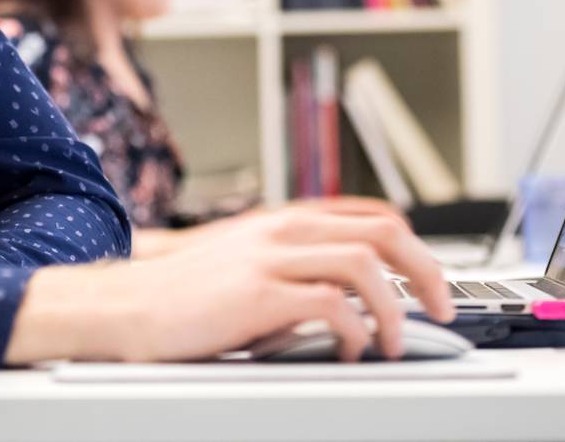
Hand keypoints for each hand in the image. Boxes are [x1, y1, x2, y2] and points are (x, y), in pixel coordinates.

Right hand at [5, 206, 453, 364]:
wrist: (125, 305)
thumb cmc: (181, 295)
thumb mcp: (244, 265)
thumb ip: (291, 267)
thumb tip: (343, 295)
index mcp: (284, 220)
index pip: (370, 214)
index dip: (413, 247)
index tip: (429, 282)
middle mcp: (283, 228)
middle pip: (381, 231)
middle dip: (424, 272)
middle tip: (439, 310)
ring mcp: (270, 256)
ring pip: (364, 264)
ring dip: (392, 307)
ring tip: (392, 342)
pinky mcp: (257, 292)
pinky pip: (330, 304)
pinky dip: (352, 330)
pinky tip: (349, 350)